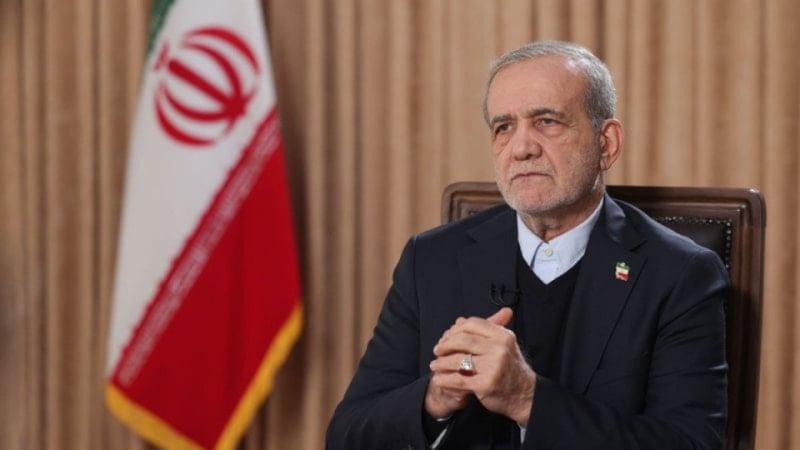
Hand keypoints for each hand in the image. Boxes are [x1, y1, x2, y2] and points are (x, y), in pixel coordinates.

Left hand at [429, 308, 535, 424]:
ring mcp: (493, 367)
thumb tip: (459, 320)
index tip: (447, 336)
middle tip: (437, 350)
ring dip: (441, 363)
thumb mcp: (505, 344)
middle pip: (462, 340)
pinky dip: (445, 379)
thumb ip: (483, 331)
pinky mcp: (485, 384)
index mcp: (502, 336)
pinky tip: (439, 379)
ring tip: (435, 365)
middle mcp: (499, 349)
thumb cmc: (511, 368)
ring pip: (457, 360)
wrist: (525, 395)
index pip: (472, 324)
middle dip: (445, 345)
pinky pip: (458, 379)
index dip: (455, 329)